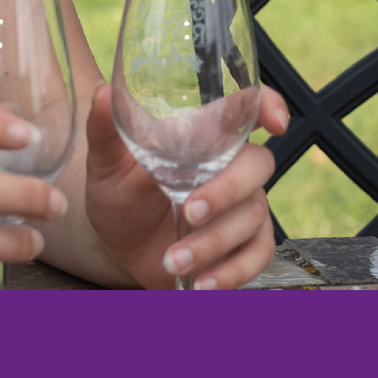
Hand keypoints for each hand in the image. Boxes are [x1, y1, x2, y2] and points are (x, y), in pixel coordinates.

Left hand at [81, 80, 291, 290]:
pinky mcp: (244, 244)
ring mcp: (243, 206)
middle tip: (189, 211)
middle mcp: (231, 166)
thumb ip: (105, 130)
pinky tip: (202, 284)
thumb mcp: (106, 162)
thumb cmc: (120, 191)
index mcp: (205, 135)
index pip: (247, 109)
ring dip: (214, 242)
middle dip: (227, 190)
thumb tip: (102, 93)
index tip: (275, 121)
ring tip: (172, 260)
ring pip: (253, 216)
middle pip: (257, 165)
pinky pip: (258, 256)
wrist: (119, 243)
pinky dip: (232, 273)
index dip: (268, 106)